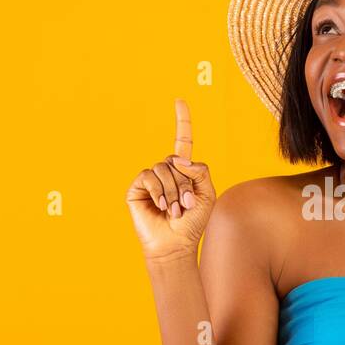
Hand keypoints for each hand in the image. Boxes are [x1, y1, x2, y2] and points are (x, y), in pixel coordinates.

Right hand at [125, 98, 215, 262]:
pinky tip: (161, 206)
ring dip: (173, 191)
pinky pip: (148, 176)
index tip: (179, 100)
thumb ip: (201, 170)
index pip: (183, 141)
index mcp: (184, 170)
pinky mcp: (136, 187)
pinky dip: (158, 191)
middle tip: (186, 205)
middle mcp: (166, 171)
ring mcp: (150, 179)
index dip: (182, 121)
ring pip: (163, 168)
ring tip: (174, 209)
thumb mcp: (207, 193)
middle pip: (176, 160)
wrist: (175, 243)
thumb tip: (178, 159)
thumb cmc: (193, 222)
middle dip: (185, 184)